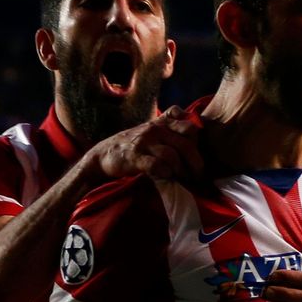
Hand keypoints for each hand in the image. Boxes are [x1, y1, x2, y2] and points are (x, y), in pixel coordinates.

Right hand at [87, 105, 203, 182]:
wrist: (104, 153)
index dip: (197, 142)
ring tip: (183, 179)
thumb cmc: (134, 143)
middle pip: (185, 144)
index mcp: (162, 122)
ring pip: (172, 156)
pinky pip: (156, 165)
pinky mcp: (134, 157)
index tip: (195, 154)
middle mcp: (155, 130)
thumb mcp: (153, 128)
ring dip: (181, 170)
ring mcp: (144, 143)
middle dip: (195, 161)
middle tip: (197, 175)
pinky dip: (164, 173)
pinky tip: (166, 177)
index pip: (189, 127)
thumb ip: (171, 124)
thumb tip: (194, 126)